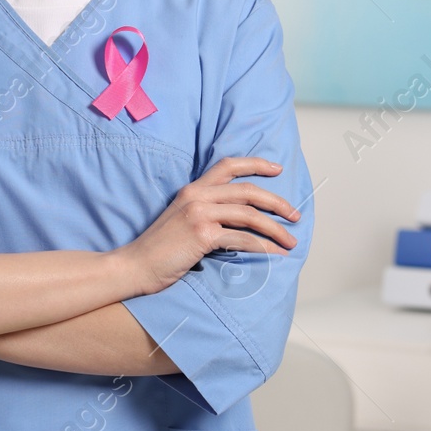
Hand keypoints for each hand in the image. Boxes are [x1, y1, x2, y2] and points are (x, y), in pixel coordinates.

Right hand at [116, 155, 300, 295]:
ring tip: (291, 241)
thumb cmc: (158, 249)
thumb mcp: (180, 220)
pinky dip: (264, 247)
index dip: (256, 164)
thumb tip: (237, 222)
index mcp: (192, 190)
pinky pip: (243, 238)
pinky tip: (275, 254)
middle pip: (248, 190)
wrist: (135, 265)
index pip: (228, 165)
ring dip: (276, 229)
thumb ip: (204, 213)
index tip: (277, 169)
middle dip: (277, 202)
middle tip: (295, 215)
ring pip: (250, 214)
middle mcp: (197, 196)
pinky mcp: (203, 234)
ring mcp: (199, 213)